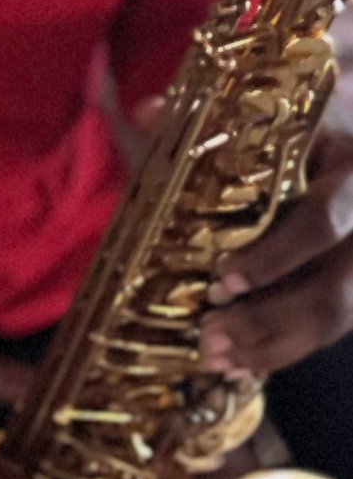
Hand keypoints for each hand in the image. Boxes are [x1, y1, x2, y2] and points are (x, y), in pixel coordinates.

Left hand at [199, 129, 352, 378]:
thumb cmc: (307, 124)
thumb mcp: (271, 113)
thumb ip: (210, 118)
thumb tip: (147, 112)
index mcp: (351, 171)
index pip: (324, 221)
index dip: (276, 256)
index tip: (225, 279)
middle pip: (335, 287)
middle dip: (269, 318)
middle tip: (210, 335)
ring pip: (336, 317)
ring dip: (274, 344)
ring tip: (217, 359)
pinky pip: (331, 328)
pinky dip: (285, 350)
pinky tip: (242, 366)